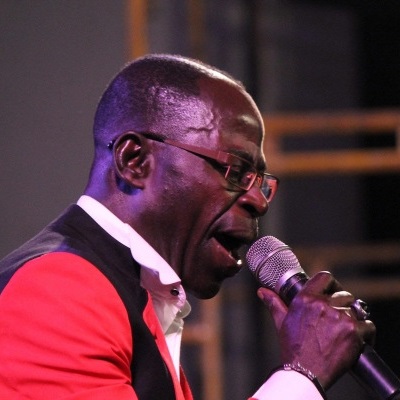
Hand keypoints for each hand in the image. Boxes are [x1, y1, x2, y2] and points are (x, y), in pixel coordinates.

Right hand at [258, 271, 375, 388]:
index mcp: (306, 299)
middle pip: (344, 295)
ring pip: (356, 310)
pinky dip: (365, 333)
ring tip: (345, 332)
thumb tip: (262, 292)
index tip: (333, 292)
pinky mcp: (353, 331)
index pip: (325, 277)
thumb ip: (274, 303)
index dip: (332, 284)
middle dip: (343, 306)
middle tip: (338, 320)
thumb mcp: (281, 322)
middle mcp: (323, 304)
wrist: (304, 372)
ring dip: (353, 320)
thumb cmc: (293, 348)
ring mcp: (340, 317)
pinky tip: (357, 340)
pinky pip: (368, 325)